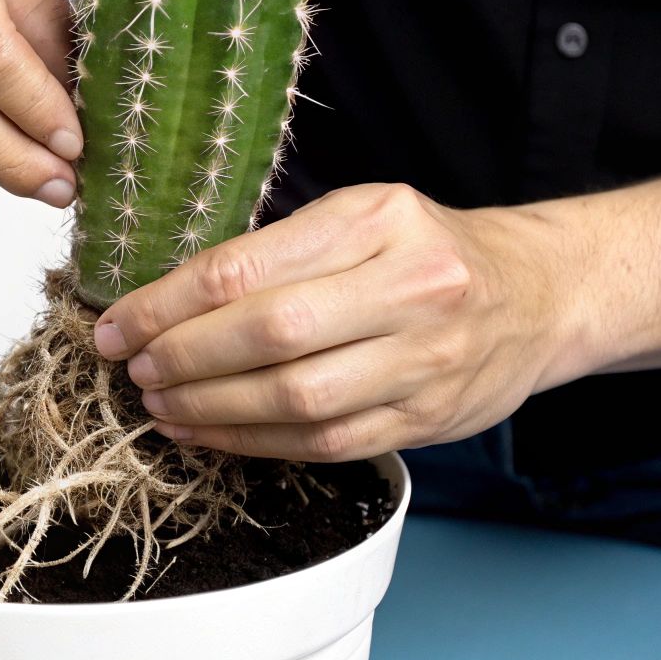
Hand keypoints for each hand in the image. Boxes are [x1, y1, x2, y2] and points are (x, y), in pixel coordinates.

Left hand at [92, 184, 577, 460]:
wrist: (542, 294)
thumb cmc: (432, 252)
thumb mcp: (362, 217)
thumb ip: (278, 252)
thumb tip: (166, 298)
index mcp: (379, 220)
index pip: (246, 268)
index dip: (166, 304)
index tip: (118, 323)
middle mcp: (411, 287)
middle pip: (269, 334)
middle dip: (181, 357)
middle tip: (132, 367)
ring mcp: (425, 360)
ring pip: (294, 398)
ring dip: (209, 408)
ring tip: (159, 402)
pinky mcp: (426, 420)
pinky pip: (323, 442)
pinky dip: (253, 442)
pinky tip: (208, 431)